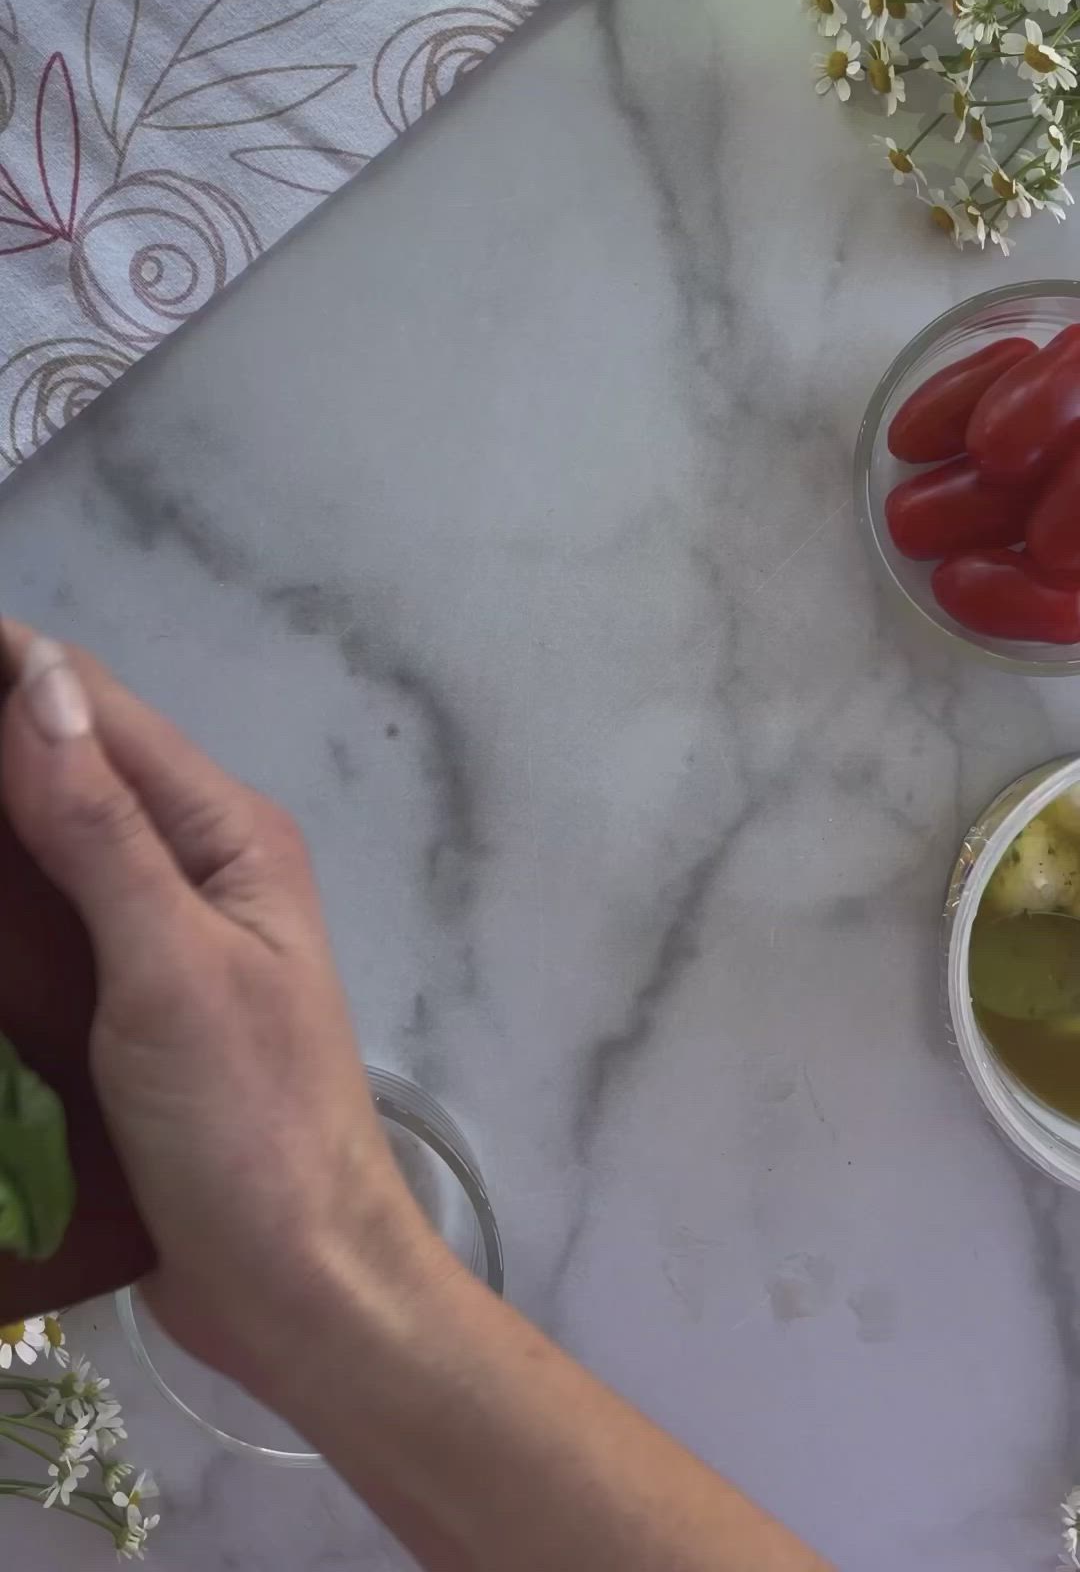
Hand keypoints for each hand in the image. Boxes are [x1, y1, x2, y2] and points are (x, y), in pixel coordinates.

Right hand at [0, 625, 437, 1395]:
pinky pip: (47, 924)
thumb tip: (39, 680)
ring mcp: (160, 937)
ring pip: (50, 843)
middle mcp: (195, 865)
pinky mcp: (126, 1007)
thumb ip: (102, 830)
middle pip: (71, 766)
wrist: (300, 1285)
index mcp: (226, 833)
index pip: (98, 710)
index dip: (3, 668)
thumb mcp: (172, 969)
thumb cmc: (250, 1126)